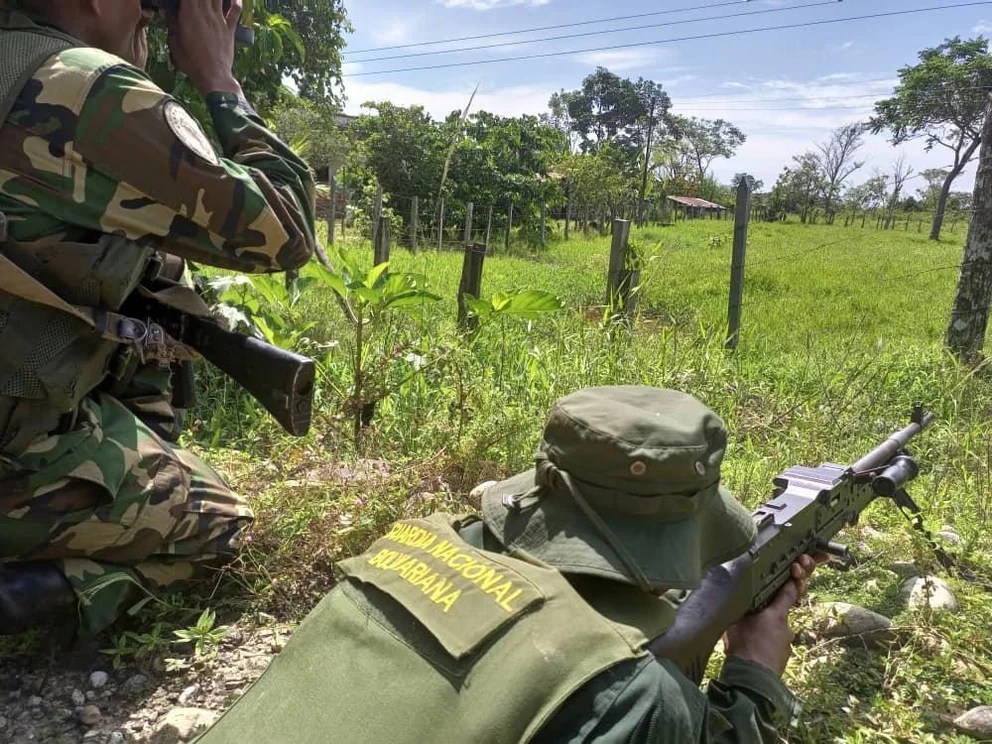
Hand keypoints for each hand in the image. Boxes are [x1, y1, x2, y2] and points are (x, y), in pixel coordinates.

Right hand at [167, 0, 243, 96]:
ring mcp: (219, 20)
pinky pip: (235, 11)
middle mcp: (205, 13)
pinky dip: (236, 1)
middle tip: (196, 1)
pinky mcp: (230, 29)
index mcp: (189, 14)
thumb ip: (172, 24)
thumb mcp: (175, 43)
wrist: (213, 75)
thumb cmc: (191, 62)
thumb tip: (167, 12)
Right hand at [722, 554, 821, 676]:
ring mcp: (787, 645)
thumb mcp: (737, 622)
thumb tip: (733, 596)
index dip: (790, 582)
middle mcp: (786, 628)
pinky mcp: (784, 658)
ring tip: (748, 638)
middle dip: (768, 614)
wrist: (753, 680)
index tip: (793, 572)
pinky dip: (765, 645)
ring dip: (765, 632)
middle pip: (778, 614)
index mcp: (776, 615)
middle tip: (752, 618)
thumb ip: (740, 608)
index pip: (787, 593)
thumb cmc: (744, 646)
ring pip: (775, 632)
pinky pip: (774, 645)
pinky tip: (752, 650)